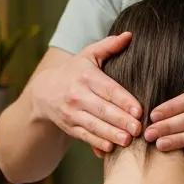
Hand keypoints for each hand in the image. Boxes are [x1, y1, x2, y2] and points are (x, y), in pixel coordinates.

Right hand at [32, 33, 141, 152]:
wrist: (44, 91)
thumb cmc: (75, 71)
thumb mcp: (88, 55)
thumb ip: (109, 46)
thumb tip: (129, 35)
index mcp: (86, 76)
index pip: (108, 89)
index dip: (124, 100)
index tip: (139, 110)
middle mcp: (77, 95)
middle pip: (102, 109)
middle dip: (120, 120)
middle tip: (138, 129)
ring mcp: (72, 113)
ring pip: (94, 125)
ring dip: (111, 134)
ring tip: (127, 140)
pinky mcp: (70, 127)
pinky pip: (85, 136)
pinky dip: (97, 143)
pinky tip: (110, 148)